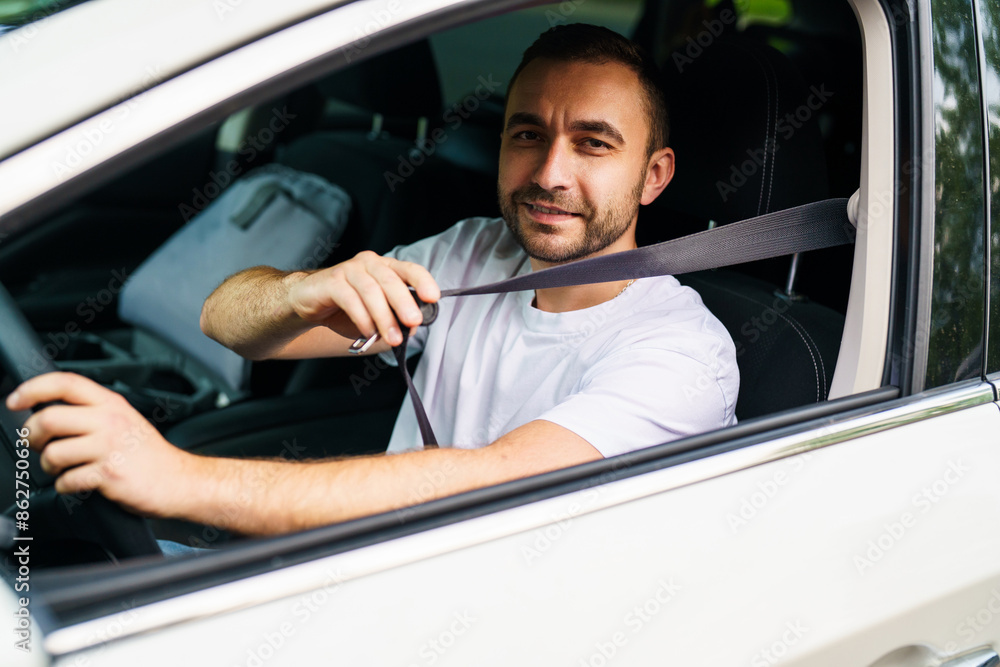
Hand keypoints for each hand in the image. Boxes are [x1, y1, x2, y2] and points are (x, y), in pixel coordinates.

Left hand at [6, 372, 192, 517]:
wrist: (180, 481)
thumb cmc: (151, 455)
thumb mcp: (125, 420)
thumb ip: (93, 412)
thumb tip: (49, 412)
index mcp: (112, 404)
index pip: (65, 383)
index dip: (33, 388)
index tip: (15, 400)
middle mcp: (110, 421)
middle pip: (49, 418)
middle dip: (33, 436)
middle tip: (38, 445)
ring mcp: (109, 447)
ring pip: (53, 453)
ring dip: (49, 466)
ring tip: (63, 469)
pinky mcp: (108, 474)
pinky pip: (66, 480)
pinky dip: (65, 486)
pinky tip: (78, 484)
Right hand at [286, 251, 439, 346]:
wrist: (308, 301)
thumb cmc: (346, 306)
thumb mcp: (376, 313)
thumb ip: (394, 318)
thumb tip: (411, 330)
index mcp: (385, 268)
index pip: (409, 269)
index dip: (423, 281)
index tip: (433, 298)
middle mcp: (369, 264)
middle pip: (391, 281)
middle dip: (404, 303)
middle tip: (413, 323)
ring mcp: (349, 270)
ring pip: (371, 291)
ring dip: (384, 317)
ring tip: (391, 338)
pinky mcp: (331, 281)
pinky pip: (350, 299)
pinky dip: (362, 318)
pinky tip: (367, 332)